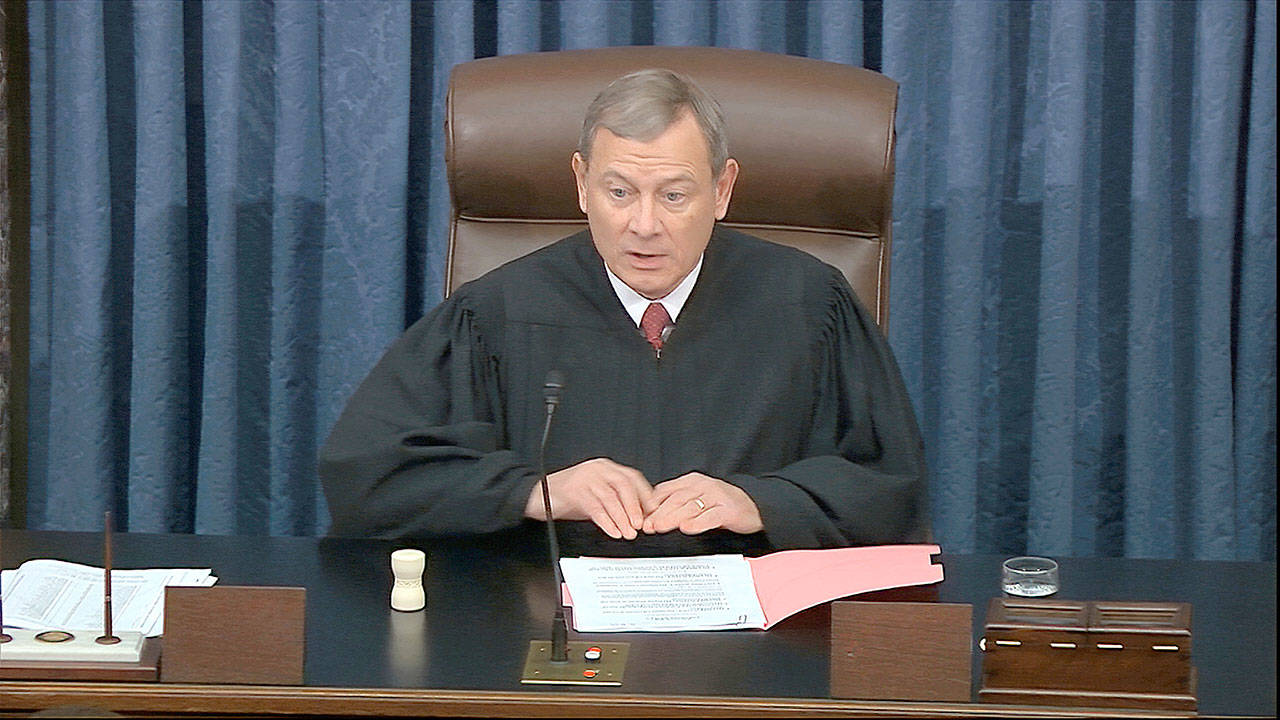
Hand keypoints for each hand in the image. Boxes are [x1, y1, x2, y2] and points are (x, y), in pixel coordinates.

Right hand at [525, 458, 652, 539]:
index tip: (653, 512)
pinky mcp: (573, 490)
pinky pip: (595, 507)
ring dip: (622, 518)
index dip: (644, 495)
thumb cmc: (568, 497)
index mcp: (605, 468)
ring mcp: (584, 478)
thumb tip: (639, 515)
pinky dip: (606, 522)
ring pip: (610, 498)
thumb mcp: (596, 496)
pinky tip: (613, 532)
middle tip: (641, 525)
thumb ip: (616, 501)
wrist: (537, 496)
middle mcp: (597, 469)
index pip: (632, 477)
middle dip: (635, 507)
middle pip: (623, 485)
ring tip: (628, 533)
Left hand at [642, 473, 763, 535]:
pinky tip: (687, 528)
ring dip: (672, 518)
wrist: (754, 506)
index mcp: (692, 481)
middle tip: (646, 525)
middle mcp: (703, 485)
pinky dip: (697, 523)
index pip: (666, 491)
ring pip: (690, 507)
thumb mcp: (697, 497)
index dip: (651, 505)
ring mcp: (717, 497)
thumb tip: (650, 513)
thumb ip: (677, 501)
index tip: (640, 517)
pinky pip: (710, 516)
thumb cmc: (722, 503)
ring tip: (659, 527)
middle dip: (658, 513)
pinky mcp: (728, 510)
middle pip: (676, 499)